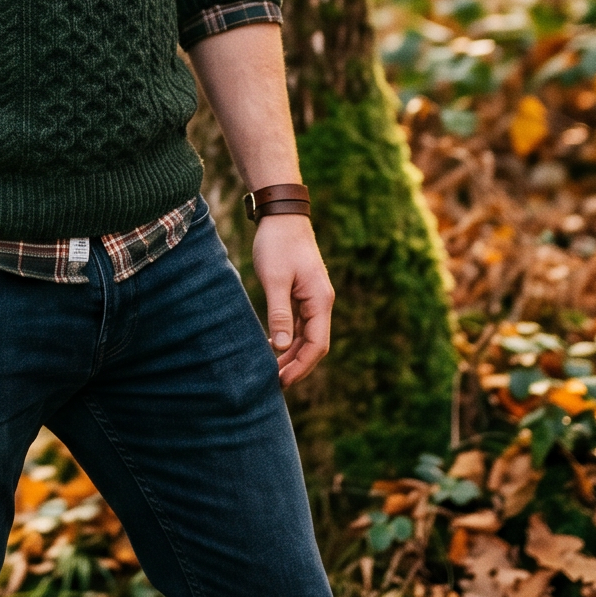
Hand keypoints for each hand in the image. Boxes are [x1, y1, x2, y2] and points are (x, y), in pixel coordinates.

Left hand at [251, 216, 333, 385]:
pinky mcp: (304, 291)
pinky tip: (275, 345)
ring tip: (273, 370)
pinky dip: (290, 337)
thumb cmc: (277, 243)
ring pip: (308, 334)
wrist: (281, 213)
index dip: (301, 366)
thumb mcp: (274, 279)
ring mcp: (314, 296)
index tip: (282, 381)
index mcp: (320, 300)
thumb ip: (279, 313)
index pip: (317, 344)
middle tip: (275, 382)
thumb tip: (280, 346)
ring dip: (293, 353)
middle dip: (297, 364)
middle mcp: (322, 301)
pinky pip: (301, 322)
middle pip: (315, 343)